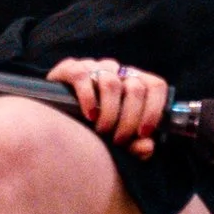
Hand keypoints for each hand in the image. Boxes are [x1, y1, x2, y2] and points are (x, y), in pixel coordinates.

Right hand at [49, 54, 168, 159]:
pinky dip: (88, 99)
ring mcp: (95, 67)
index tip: (143, 133)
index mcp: (134, 83)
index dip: (154, 110)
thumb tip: (147, 146)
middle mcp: (117, 71)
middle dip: (129, 119)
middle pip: (135, 88)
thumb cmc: (93, 130)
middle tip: (117, 139)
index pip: (156, 86)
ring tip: (101, 131)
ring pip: (111, 82)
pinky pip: (83, 77)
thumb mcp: (117, 143)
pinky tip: (88, 115)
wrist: (58, 122)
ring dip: (109, 112)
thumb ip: (135, 147)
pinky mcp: (71, 68)